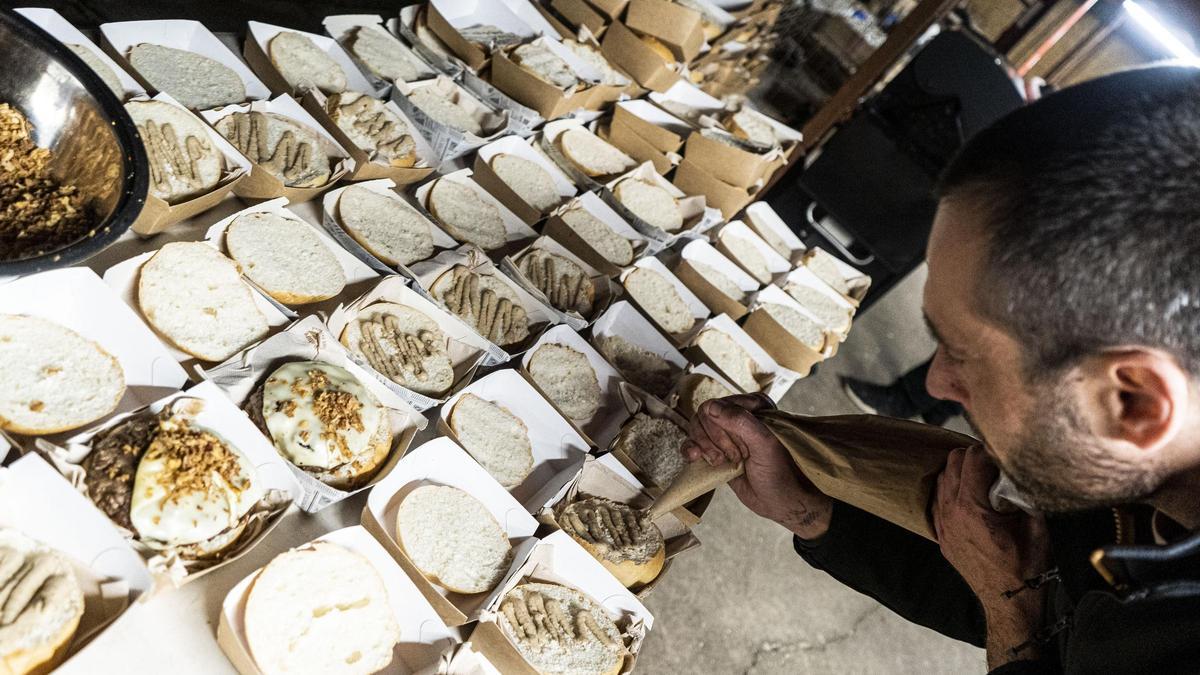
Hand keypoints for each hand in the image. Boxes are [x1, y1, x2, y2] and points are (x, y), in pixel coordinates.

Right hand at [682, 395, 832, 538]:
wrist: (779, 501)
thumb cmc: (779, 472)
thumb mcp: (764, 443)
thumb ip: (740, 421)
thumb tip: (711, 407)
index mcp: (753, 406)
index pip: (718, 405)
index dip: (721, 427)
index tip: (740, 447)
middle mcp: (738, 417)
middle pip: (703, 416)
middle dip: (713, 439)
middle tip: (732, 457)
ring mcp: (726, 435)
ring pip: (696, 429)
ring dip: (704, 447)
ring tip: (720, 463)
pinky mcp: (716, 451)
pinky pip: (691, 444)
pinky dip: (689, 450)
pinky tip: (695, 459)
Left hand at [934, 446, 1050, 668]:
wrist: (1010, 603)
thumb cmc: (1026, 569)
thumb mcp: (1037, 527)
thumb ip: (1027, 494)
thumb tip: (1024, 469)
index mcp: (972, 508)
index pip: (973, 458)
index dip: (993, 451)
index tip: (1007, 456)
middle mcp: (950, 512)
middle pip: (953, 461)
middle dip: (976, 457)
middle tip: (998, 465)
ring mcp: (941, 523)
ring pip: (942, 477)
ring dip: (962, 471)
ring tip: (986, 479)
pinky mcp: (940, 533)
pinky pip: (938, 498)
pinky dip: (952, 489)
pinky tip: (972, 496)